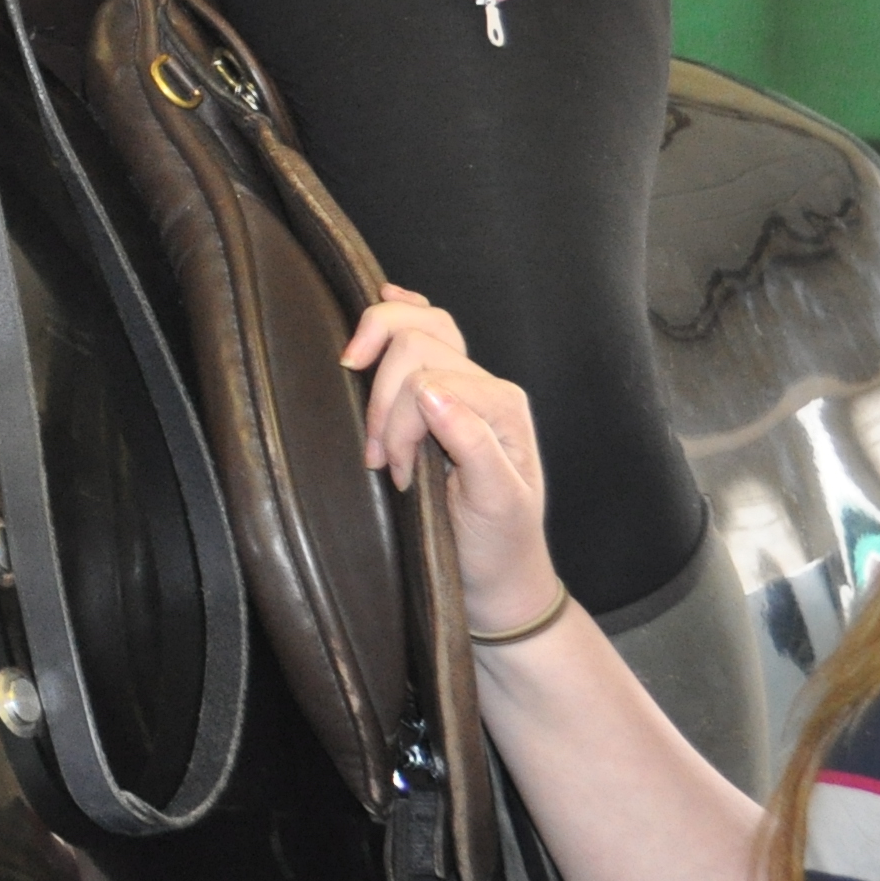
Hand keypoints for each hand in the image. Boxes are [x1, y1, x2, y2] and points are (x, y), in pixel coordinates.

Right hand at [341, 286, 556, 632]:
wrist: (499, 582)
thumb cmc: (499, 547)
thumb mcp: (495, 503)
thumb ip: (471, 443)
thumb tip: (428, 390)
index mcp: (503, 406)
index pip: (427, 377)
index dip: (398, 423)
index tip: (396, 477)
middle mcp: (488, 387)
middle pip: (417, 343)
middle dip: (383, 400)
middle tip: (380, 458)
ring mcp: (466, 387)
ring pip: (415, 331)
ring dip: (378, 377)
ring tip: (376, 435)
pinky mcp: (445, 396)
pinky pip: (426, 333)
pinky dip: (401, 313)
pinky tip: (387, 299)